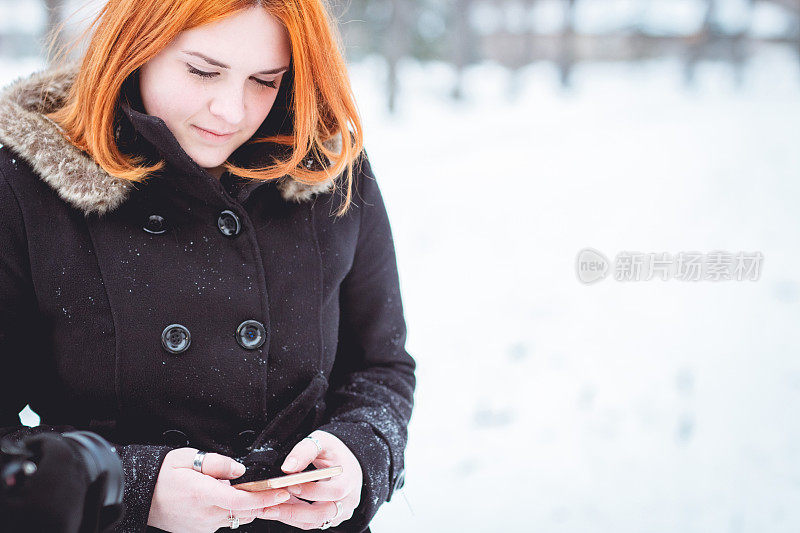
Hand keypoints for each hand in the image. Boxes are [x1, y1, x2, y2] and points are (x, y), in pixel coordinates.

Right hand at [147, 447, 291, 532]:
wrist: (140, 495)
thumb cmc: (162, 474)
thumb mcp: (186, 457)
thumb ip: (215, 462)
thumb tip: (239, 470)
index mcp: (202, 494)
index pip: (241, 499)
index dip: (264, 497)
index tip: (281, 492)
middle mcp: (205, 514)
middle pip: (245, 511)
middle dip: (264, 501)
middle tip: (277, 489)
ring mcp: (203, 525)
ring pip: (237, 517)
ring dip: (249, 506)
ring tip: (255, 491)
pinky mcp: (201, 530)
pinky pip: (225, 521)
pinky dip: (234, 510)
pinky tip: (231, 498)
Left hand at [258, 430, 362, 529]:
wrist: (345, 460)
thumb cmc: (334, 450)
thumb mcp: (321, 442)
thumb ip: (304, 451)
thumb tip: (287, 467)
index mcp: (349, 480)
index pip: (333, 491)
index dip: (310, 491)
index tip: (289, 485)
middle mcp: (348, 500)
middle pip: (322, 513)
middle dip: (294, 511)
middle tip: (270, 506)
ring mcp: (341, 512)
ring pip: (315, 521)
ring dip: (291, 516)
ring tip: (269, 509)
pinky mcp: (332, 518)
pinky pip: (312, 522)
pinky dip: (295, 516)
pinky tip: (281, 508)